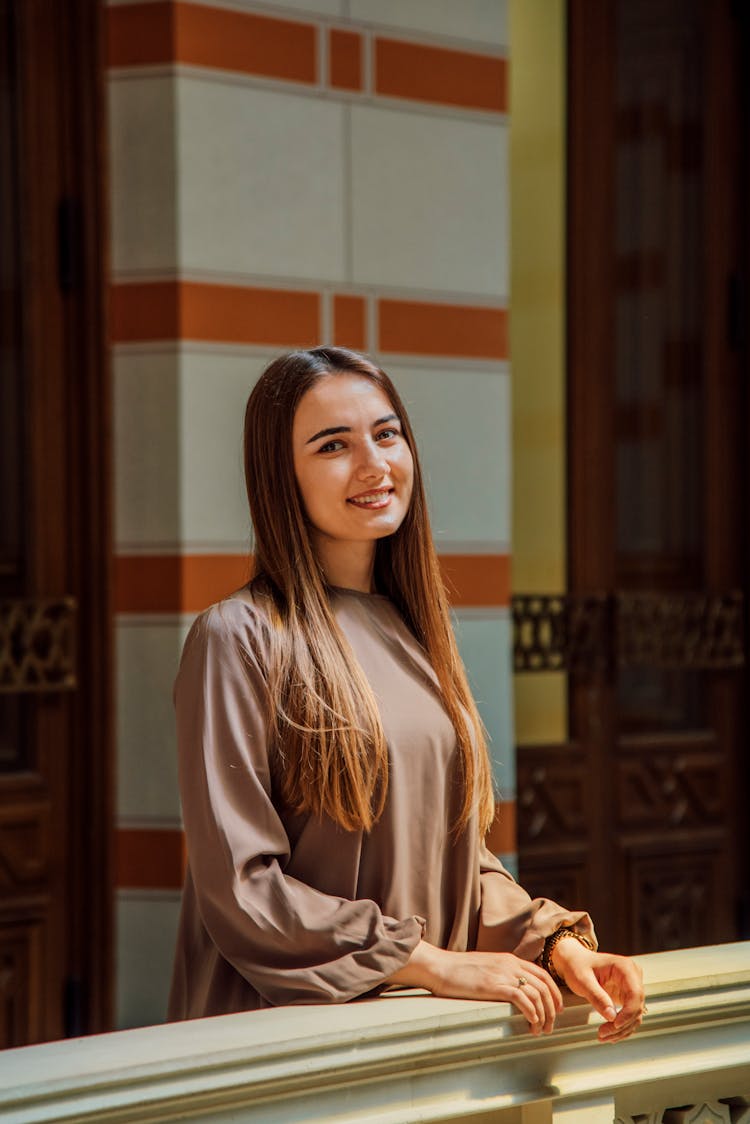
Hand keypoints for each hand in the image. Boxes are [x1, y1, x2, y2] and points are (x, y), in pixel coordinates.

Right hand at [388, 942, 562, 1035]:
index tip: (557, 1009)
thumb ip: (501, 974)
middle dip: (552, 1008)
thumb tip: (511, 991)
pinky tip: (531, 1023)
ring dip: (543, 1015)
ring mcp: (503, 974)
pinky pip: (523, 999)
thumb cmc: (458, 971)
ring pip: (537, 994)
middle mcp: (511, 965)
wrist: (440, 967)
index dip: (554, 993)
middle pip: (545, 986)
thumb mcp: (486, 968)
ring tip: (539, 1030)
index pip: (543, 974)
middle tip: (550, 1026)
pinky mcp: (494, 986)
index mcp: (510, 960)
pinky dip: (532, 1013)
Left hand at [551, 938, 644, 1042]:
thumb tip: (611, 1017)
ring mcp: (632, 987)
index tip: (614, 1025)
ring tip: (602, 1037)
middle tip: (602, 1035)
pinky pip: (629, 1016)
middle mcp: (633, 976)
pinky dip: (620, 1028)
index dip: (628, 1012)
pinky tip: (609, 1035)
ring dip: (621, 1030)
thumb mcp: (582, 980)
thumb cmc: (577, 966)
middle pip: (636, 1007)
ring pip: (635, 1015)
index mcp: (625, 967)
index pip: (635, 994)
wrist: (575, 962)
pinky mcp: (627, 997)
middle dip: (621, 1024)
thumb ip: (597, 997)